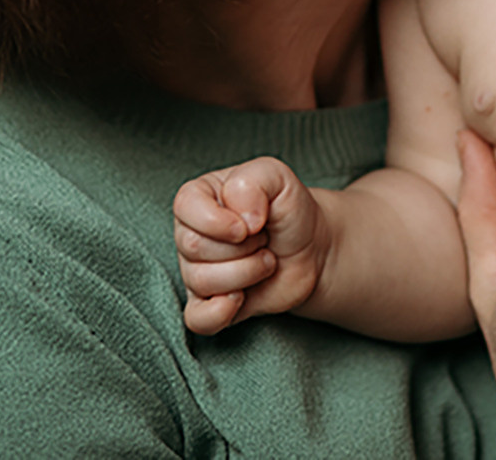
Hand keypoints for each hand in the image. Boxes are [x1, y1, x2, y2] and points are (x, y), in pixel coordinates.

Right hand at [173, 156, 327, 334]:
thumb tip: (240, 219)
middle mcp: (190, 234)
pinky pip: (197, 319)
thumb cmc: (287, 209)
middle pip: (194, 247)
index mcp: (199, 198)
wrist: (310, 248)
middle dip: (242, 247)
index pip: (185, 207)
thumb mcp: (276, 176)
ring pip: (201, 281)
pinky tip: (240, 299)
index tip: (252, 224)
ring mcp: (197, 271)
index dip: (219, 220)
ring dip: (247, 273)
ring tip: (266, 260)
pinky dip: (218, 313)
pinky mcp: (210, 304)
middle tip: (263, 239)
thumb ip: (254, 181)